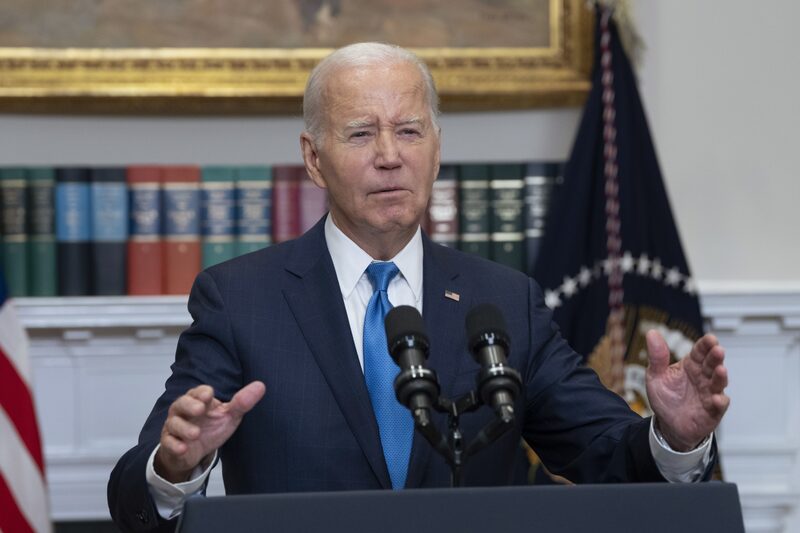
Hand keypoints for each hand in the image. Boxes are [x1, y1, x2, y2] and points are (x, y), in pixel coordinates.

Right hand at [154, 381, 265, 482]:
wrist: (195, 452)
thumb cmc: (210, 428)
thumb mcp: (229, 416)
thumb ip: (242, 402)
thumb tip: (261, 386)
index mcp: (199, 400)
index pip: (198, 392)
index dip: (203, 393)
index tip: (208, 395)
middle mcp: (184, 411)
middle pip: (181, 403)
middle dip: (189, 405)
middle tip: (199, 409)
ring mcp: (175, 426)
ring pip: (174, 424)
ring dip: (184, 428)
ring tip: (195, 434)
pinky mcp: (170, 443)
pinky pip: (168, 442)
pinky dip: (174, 445)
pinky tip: (182, 448)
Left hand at [645, 331, 728, 451]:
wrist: (669, 425)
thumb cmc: (666, 398)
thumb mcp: (655, 376)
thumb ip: (657, 356)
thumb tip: (652, 333)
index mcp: (690, 365)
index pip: (700, 351)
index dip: (706, 345)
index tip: (711, 339)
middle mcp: (703, 377)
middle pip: (712, 364)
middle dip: (716, 357)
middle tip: (718, 350)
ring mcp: (710, 393)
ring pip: (718, 383)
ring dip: (721, 376)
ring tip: (720, 370)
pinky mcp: (713, 411)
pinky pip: (719, 406)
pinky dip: (719, 402)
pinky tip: (717, 398)